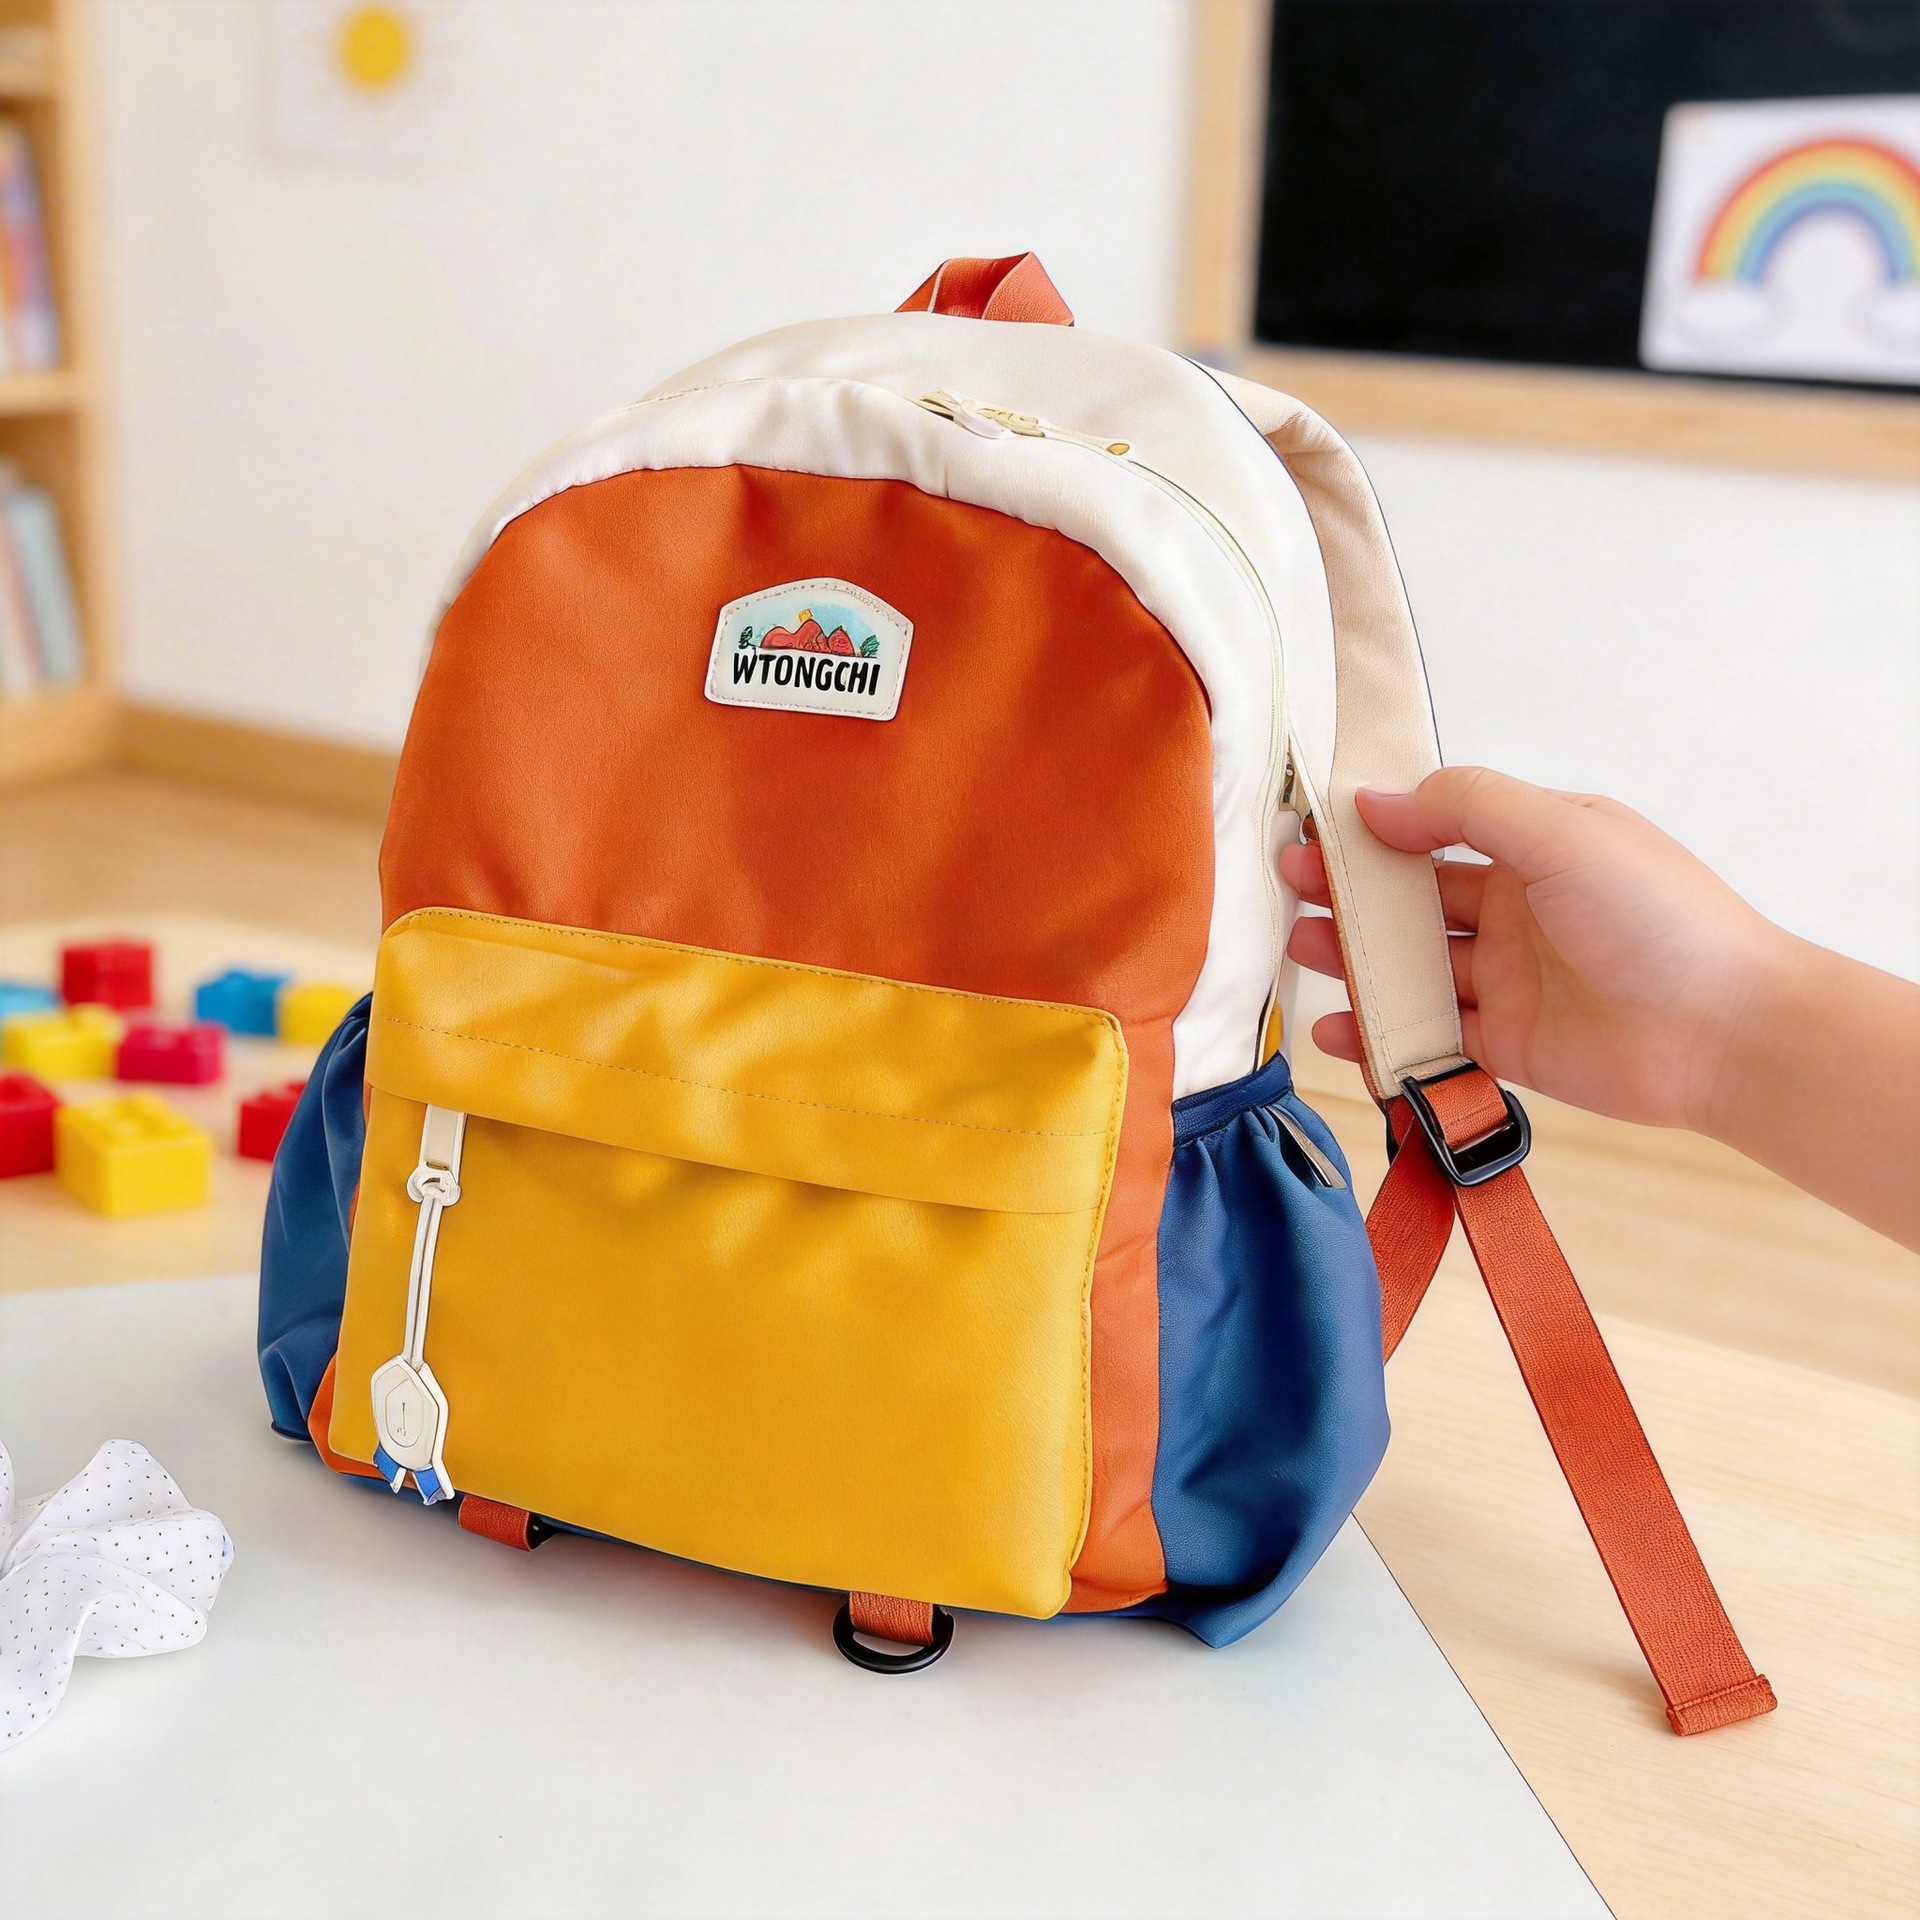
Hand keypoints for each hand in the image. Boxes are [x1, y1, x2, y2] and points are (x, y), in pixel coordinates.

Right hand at [1280, 767, 1784, 1131]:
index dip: (1375, 829)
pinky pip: (1432, 1040)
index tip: (1313, 828)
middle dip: (1350, 893)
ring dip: (1357, 961)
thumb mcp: (1562, 832)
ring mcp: (1511, 982)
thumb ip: (1466, 808)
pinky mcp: (1510, 1049)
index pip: (1437, 829)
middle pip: (1415, 901)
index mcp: (1536, 848)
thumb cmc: (1656, 917)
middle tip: (1287, 887)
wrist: (1728, 1033)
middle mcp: (1518, 912)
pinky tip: (1337, 1031)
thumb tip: (1374, 801)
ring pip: (1415, 969)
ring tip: (1301, 950)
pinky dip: (1381, 1038)